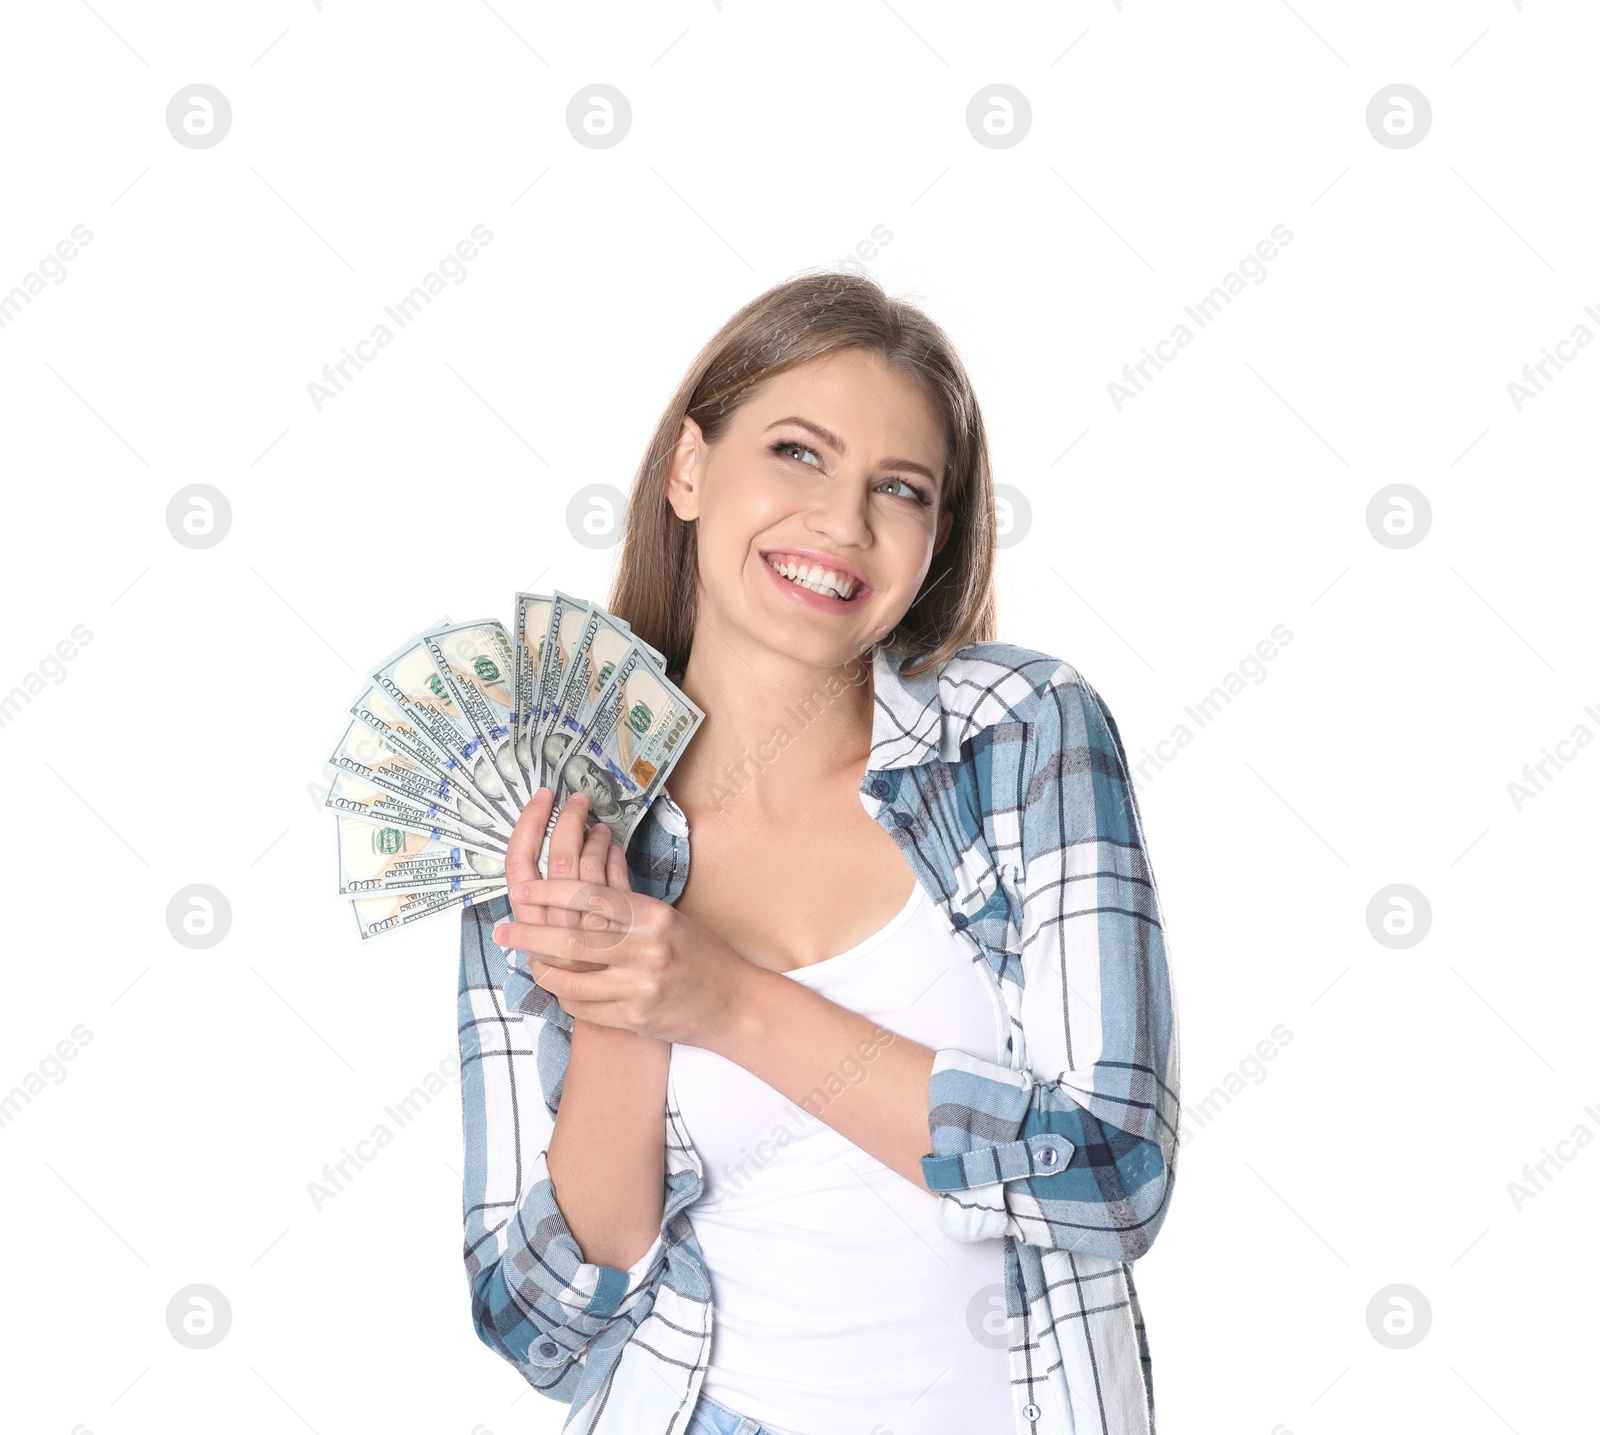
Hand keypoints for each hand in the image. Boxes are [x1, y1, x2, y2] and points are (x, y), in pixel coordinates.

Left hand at [491, 865, 760, 1052]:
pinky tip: (560, 988)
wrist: (734, 1004)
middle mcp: (646, 950)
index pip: (590, 898)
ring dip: (541, 971)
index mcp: (653, 916)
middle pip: (571, 941)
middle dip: (529, 936)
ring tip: (527, 961)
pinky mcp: (635, 1018)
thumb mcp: (668, 918)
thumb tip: (583, 878)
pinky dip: (565, 997)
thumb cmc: (701, 955)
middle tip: (504, 931)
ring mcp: (639, 987)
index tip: (523, 892)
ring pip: (570, 980)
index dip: (550, 893)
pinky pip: (584, 1008)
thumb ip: (626, 905)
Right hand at [496, 787, 618, 976]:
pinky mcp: (620, 930)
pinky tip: (613, 847)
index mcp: (529, 920)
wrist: (611, 1012)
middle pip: (559, 856)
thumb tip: (551, 852)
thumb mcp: (548, 938)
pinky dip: (615, 856)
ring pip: (591, 863)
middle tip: (576, 799)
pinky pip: (617, 878)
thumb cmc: (575, 972)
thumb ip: (547, 902)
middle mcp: (555, 922)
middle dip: (568, 820)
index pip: (519, 862)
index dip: (528, 825)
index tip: (541, 798)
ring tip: (598, 827)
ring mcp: (589, 924)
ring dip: (595, 837)